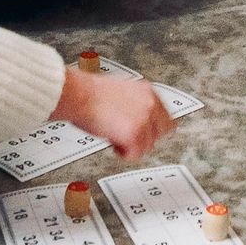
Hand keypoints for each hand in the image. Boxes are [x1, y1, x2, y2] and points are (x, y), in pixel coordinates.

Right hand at [52, 71, 174, 159]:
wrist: (81, 95)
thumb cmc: (91, 93)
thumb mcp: (121, 90)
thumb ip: (134, 103)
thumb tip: (134, 116)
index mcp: (148, 91)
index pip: (164, 116)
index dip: (153, 128)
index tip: (146, 133)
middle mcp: (150, 104)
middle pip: (162, 132)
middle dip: (145, 138)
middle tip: (129, 138)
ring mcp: (144, 119)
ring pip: (148, 145)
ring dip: (132, 146)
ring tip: (116, 138)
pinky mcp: (134, 134)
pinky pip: (136, 154)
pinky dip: (124, 154)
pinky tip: (114, 145)